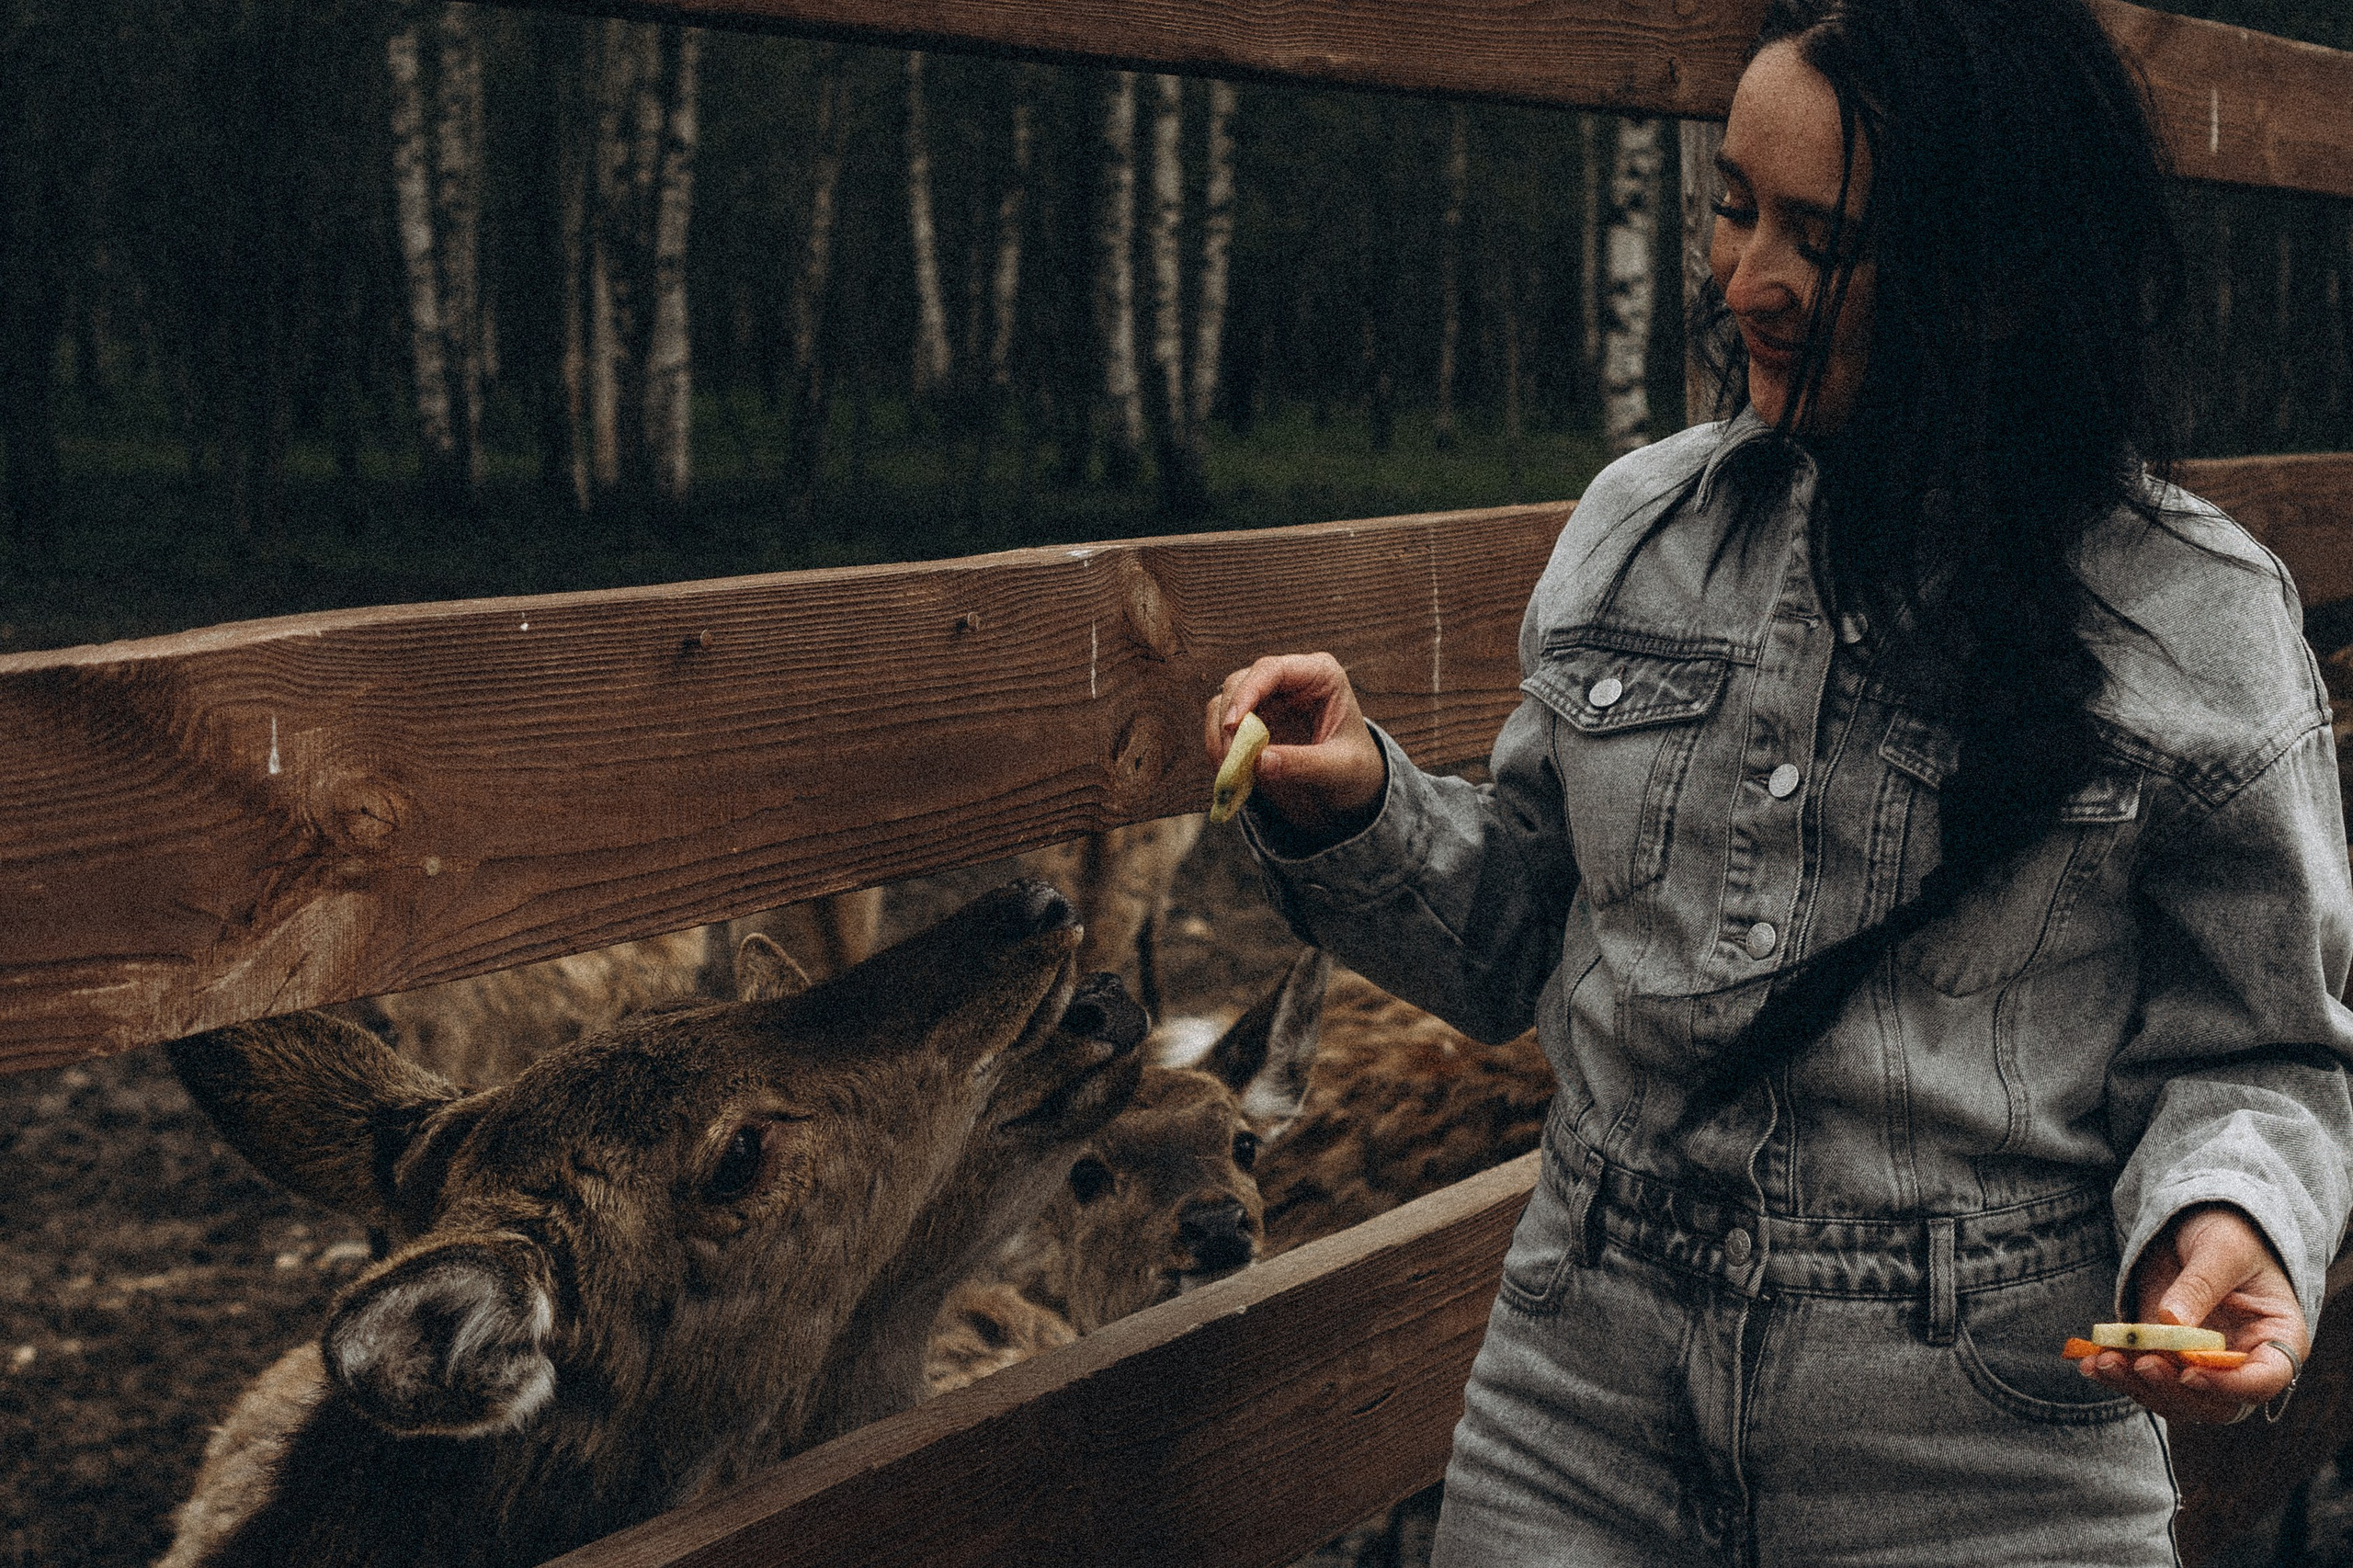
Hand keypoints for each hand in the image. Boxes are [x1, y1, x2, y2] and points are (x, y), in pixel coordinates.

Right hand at [1205, 654, 1385, 841]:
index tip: (1232, 725)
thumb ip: (1303, 764)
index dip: (1247, 692)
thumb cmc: (1354, 769)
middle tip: (1231, 761)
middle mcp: (1289, 678)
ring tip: (1230, 772)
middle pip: (1240, 683)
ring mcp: (1266, 697)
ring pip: (1223, 703)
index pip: (1273, 669)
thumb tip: (1259, 762)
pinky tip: (1229, 773)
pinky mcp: (1251, 718)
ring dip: (1219, 737)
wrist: (1349, 785)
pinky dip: (1218, 748)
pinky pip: (1221, 726)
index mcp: (1320, 674)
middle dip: (1230, 722)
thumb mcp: (1339, 768)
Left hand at [2079, 1203, 2306, 1423]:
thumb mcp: (2221, 1250)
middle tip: (2143, 1364)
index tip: (2190, 1372)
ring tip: (2104, 1362)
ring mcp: (2204, 1367)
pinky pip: (2146, 1380)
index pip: (2265, 1379)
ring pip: (2177, 1399)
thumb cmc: (2229, 1234)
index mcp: (2277, 1338)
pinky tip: (2090, 1363)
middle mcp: (2244, 1364)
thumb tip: (2170, 1323)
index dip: (2231, 1385)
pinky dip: (2119, 1376)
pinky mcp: (2168, 1360)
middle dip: (2176, 1390)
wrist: (2200, 1228)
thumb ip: (2200, 1285)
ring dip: (2139, 1387)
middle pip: (2216, 1402)